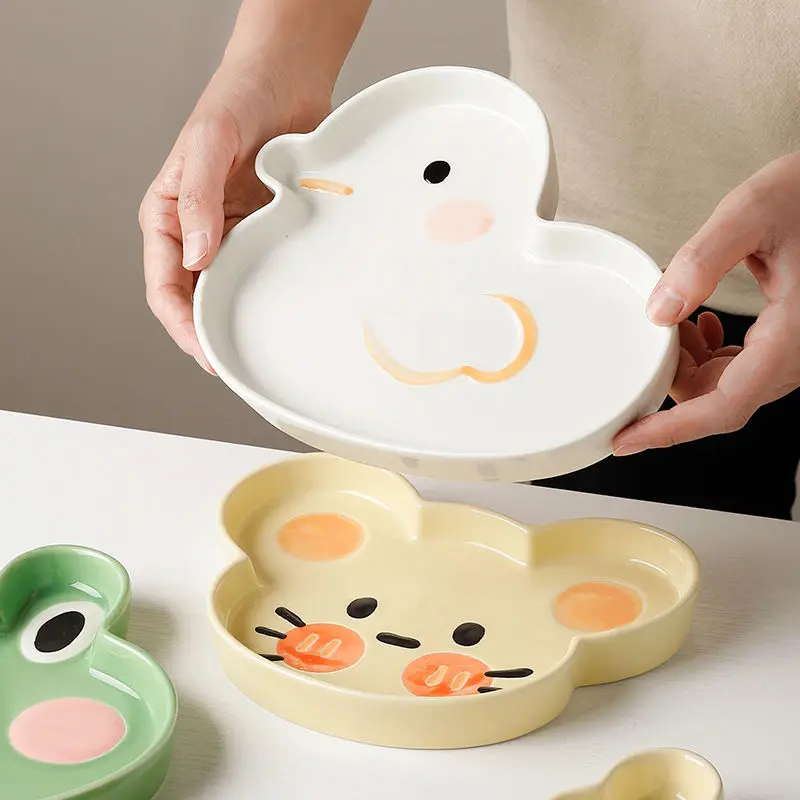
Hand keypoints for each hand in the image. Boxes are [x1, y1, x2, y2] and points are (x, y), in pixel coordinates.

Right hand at [139, 61, 328, 371]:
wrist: (285, 80)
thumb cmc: (238, 99)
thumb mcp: (210, 142)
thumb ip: (199, 198)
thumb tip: (195, 257)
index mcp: (167, 216)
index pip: (164, 286)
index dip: (181, 324)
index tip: (205, 352)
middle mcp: (197, 232)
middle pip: (196, 298)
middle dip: (209, 333)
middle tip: (235, 363)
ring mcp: (230, 234)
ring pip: (228, 290)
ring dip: (238, 317)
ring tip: (258, 346)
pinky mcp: (261, 230)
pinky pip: (259, 270)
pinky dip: (266, 292)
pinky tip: (281, 308)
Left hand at [614, 153, 799, 454]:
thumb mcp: (754, 211)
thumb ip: (703, 260)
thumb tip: (659, 311)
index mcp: (795, 335)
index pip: (724, 405)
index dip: (670, 430)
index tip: (625, 439)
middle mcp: (799, 353)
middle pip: (719, 398)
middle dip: (673, 380)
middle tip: (648, 343)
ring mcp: (796, 349)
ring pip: (728, 385)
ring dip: (690, 364)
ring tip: (675, 323)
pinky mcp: (791, 338)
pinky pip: (743, 366)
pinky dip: (711, 354)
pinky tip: (700, 322)